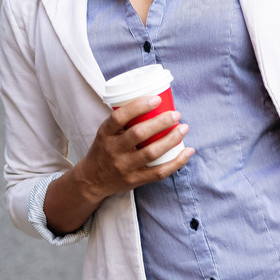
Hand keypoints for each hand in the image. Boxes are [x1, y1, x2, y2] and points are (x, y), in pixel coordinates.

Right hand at [74, 94, 193, 201]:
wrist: (92, 180)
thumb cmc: (105, 148)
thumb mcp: (106, 132)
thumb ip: (124, 119)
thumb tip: (155, 98)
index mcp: (105, 134)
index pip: (119, 118)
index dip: (138, 106)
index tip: (156, 99)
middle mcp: (113, 150)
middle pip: (138, 134)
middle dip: (161, 122)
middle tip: (176, 114)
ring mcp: (124, 167)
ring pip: (151, 153)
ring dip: (171, 139)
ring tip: (183, 128)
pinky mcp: (135, 180)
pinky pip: (159, 173)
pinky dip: (176, 162)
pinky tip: (188, 151)